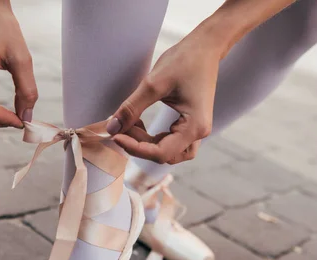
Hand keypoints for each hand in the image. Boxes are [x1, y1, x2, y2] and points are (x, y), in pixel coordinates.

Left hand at [106, 21, 224, 163]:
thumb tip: (112, 128)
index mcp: (195, 126)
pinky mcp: (190, 124)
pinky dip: (152, 137)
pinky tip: (139, 123)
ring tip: (131, 125)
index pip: (161, 152)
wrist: (205, 46)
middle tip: (121, 128)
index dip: (135, 148)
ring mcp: (196, 129)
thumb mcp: (153, 84)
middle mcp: (199, 132)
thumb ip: (131, 108)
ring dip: (146, 144)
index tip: (116, 136)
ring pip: (168, 151)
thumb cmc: (184, 60)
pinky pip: (170, 141)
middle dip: (139, 145)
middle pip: (164, 155)